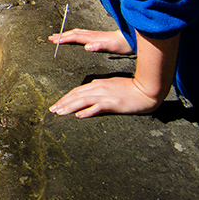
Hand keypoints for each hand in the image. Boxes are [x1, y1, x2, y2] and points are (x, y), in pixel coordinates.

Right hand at [48, 28, 132, 53]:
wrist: (129, 39)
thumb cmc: (121, 44)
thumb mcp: (110, 47)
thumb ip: (99, 46)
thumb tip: (87, 47)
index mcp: (92, 38)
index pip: (74, 37)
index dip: (64, 39)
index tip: (54, 41)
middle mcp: (91, 35)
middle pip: (72, 34)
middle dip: (61, 36)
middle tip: (51, 38)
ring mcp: (93, 34)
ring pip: (75, 33)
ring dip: (65, 34)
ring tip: (58, 36)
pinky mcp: (96, 36)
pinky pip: (80, 34)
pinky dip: (73, 34)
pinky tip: (73, 36)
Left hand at [49, 76, 163, 117]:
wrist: (146, 90)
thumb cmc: (131, 88)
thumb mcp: (112, 85)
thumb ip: (100, 88)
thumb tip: (89, 94)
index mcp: (98, 83)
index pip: (77, 90)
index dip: (66, 97)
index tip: (57, 103)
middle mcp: (98, 88)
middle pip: (76, 95)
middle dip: (63, 102)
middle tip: (52, 109)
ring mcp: (104, 95)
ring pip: (82, 100)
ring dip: (69, 106)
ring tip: (59, 112)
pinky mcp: (112, 103)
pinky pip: (96, 107)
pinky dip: (87, 111)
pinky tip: (79, 115)